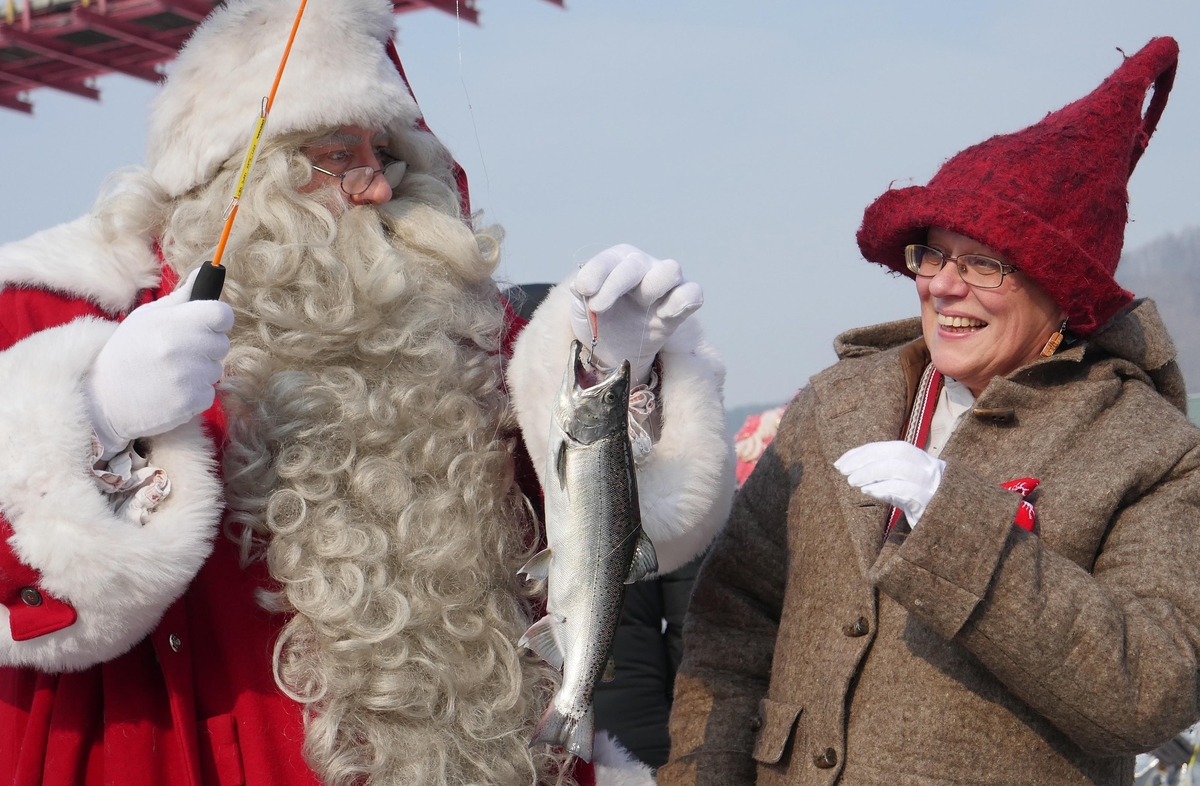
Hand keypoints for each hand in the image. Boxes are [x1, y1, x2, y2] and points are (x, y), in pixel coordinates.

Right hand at [85, 268, 234, 458]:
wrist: (104, 398)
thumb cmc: (128, 352)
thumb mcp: (146, 317)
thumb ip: (181, 297)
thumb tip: (204, 273)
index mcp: (174, 322)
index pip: (222, 314)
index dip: (217, 319)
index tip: (206, 325)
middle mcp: (183, 348)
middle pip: (222, 343)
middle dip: (206, 348)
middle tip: (178, 353)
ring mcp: (188, 377)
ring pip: (215, 369)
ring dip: (200, 372)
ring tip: (170, 373)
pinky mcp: (191, 402)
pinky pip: (209, 393)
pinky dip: (195, 394)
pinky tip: (171, 391)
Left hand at [570, 244, 702, 383]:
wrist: (617, 348)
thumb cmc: (601, 320)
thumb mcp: (582, 309)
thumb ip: (581, 295)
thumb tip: (581, 286)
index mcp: (616, 262)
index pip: (608, 260)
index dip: (596, 272)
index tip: (583, 291)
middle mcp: (642, 267)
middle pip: (637, 263)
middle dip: (616, 283)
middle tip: (598, 308)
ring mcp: (665, 284)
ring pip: (671, 269)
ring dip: (654, 285)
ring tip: (643, 303)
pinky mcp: (681, 304)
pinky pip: (693, 293)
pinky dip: (683, 301)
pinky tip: (664, 315)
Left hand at [834, 441, 945, 527]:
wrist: (954, 531)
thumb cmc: (924, 508)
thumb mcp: (904, 489)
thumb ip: (885, 479)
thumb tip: (854, 471)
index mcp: (923, 461)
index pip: (892, 447)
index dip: (865, 451)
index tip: (841, 461)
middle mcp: (931, 468)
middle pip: (896, 452)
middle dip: (865, 458)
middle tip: (843, 469)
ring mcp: (933, 485)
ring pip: (899, 468)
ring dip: (871, 472)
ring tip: (852, 480)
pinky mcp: (932, 504)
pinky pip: (907, 490)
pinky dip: (884, 488)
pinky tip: (868, 491)